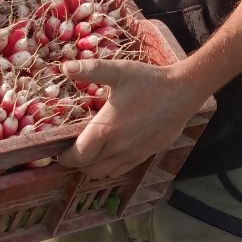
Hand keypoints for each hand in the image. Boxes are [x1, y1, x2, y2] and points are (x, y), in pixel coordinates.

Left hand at [56, 58, 208, 182]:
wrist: (182, 92)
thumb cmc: (149, 81)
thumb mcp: (118, 71)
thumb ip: (90, 70)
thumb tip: (65, 68)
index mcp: (106, 130)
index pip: (77, 157)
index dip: (65, 157)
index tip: (59, 151)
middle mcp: (118, 148)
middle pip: (88, 169)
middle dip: (77, 163)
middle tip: (73, 149)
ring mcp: (133, 155)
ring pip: (105, 173)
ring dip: (93, 167)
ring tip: (90, 152)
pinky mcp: (146, 155)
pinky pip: (121, 170)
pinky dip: (110, 167)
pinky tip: (110, 152)